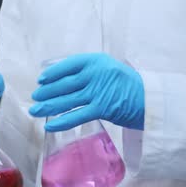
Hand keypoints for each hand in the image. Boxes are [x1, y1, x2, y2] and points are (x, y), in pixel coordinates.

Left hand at [29, 53, 144, 131]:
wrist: (150, 99)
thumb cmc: (130, 85)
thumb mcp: (110, 69)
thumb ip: (91, 72)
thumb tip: (67, 80)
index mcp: (97, 61)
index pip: (69, 65)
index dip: (53, 73)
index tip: (42, 79)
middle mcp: (96, 73)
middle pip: (64, 83)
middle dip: (47, 91)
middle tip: (35, 97)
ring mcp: (98, 91)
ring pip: (66, 100)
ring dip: (48, 106)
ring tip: (35, 110)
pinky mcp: (101, 108)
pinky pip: (76, 115)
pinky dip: (61, 121)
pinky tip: (49, 125)